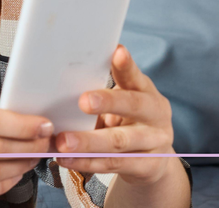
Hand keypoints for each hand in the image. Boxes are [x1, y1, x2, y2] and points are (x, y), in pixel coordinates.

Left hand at [54, 45, 180, 187]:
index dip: (127, 66)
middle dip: (108, 102)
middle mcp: (155, 114)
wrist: (155, 161)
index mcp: (147, 92)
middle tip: (83, 101)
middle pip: (133, 106)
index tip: (118, 52)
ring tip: (63, 141)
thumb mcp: (124, 104)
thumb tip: (63, 83)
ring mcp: (155, 141)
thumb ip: (105, 94)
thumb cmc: (130, 123)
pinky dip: (88, 163)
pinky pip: (114, 165)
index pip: (136, 76)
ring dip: (89, 142)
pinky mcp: (148, 166)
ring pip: (119, 142)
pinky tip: (67, 159)